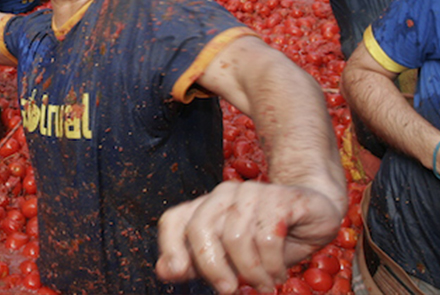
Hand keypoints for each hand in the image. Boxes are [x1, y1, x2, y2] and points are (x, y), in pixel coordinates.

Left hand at [156, 181, 343, 293]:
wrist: (314, 211)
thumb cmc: (269, 238)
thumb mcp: (231, 257)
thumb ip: (197, 263)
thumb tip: (164, 270)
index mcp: (205, 207)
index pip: (173, 221)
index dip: (170, 247)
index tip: (177, 273)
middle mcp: (223, 195)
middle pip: (200, 228)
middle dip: (212, 267)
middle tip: (229, 290)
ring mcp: (250, 192)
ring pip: (236, 237)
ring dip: (252, 272)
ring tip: (265, 284)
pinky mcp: (280, 197)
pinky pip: (268, 237)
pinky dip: (273, 265)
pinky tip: (278, 272)